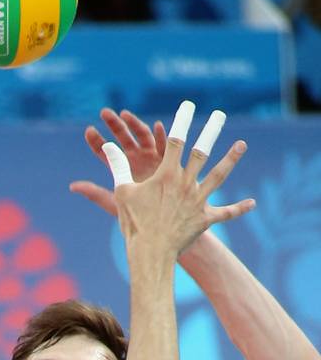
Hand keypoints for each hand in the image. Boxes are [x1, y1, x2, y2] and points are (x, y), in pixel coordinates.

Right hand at [72, 100, 252, 253]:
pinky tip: (252, 203)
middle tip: (220, 115)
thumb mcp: (122, 193)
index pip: (175, 140)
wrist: (150, 254)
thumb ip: (117, 167)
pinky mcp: (205, 219)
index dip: (182, 121)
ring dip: (231, 159)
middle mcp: (186, 183)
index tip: (187, 106)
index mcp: (166, 175)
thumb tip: (107, 146)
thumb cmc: (135, 224)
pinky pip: (225, 213)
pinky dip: (238, 209)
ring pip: (218, 175)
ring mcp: (198, 200)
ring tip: (241, 144)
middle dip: (211, 131)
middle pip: (202, 151)